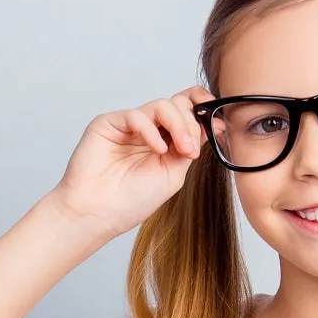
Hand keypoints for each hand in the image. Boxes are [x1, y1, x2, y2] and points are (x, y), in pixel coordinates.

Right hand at [51, 85, 214, 238]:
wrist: (99, 213)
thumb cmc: (132, 200)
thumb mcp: (174, 173)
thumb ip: (189, 147)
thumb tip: (211, 125)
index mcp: (166, 140)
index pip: (187, 111)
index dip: (203, 109)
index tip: (218, 123)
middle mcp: (149, 129)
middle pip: (178, 104)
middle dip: (192, 123)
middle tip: (191, 149)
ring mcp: (129, 125)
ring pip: (162, 105)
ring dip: (179, 125)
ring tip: (182, 150)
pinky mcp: (109, 123)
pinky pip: (137, 115)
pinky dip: (151, 131)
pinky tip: (157, 149)